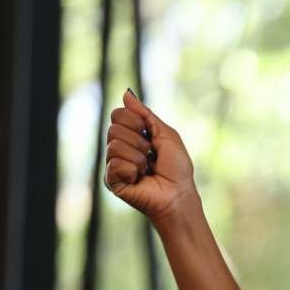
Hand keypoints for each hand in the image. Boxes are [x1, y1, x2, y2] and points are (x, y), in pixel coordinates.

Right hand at [104, 90, 198, 219]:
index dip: (135, 121)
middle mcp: (119, 148)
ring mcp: (113, 164)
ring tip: (147, 169)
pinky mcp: (111, 180)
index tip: (149, 134)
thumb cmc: (177, 168)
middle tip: (150, 155)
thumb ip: (146, 115)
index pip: (118, 115)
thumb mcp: (166, 135)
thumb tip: (126, 94)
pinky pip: (115, 164)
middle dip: (139, 141)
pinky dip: (132, 171)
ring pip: (114, 145)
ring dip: (138, 157)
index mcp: (131, 136)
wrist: (179, 194)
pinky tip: (139, 179)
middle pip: (113, 128)